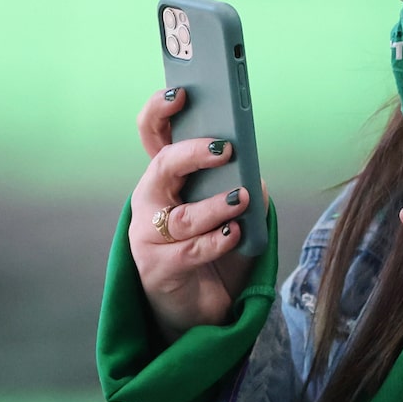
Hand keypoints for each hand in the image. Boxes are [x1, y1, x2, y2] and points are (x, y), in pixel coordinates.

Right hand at [128, 87, 260, 340]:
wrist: (198, 308)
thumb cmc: (214, 250)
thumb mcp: (230, 213)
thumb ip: (238, 187)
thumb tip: (254, 175)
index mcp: (166, 178)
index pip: (153, 135)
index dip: (160, 110)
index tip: (181, 93)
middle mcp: (151, 201)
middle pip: (163, 167)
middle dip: (192, 154)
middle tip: (224, 149)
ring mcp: (149, 235)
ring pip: (181, 215)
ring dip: (215, 206)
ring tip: (241, 199)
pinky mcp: (157, 267)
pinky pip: (190, 250)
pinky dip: (216, 241)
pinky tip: (234, 234)